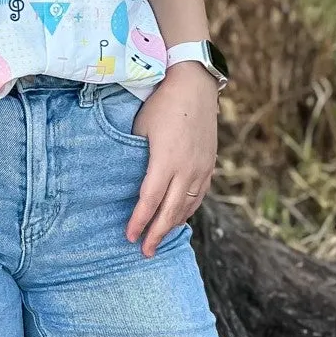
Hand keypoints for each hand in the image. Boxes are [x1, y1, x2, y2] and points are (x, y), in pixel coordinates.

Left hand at [127, 63, 219, 257]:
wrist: (194, 85)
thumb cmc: (161, 103)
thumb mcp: (140, 127)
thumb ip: (135, 154)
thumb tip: (125, 175)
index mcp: (166, 161)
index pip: (150, 201)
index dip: (139, 221)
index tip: (129, 236)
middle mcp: (187, 170)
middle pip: (170, 212)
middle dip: (156, 233)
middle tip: (145, 251)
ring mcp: (202, 169)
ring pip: (187, 206)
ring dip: (173, 225)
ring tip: (159, 238)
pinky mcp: (210, 165)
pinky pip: (199, 196)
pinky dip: (188, 210)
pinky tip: (179, 217)